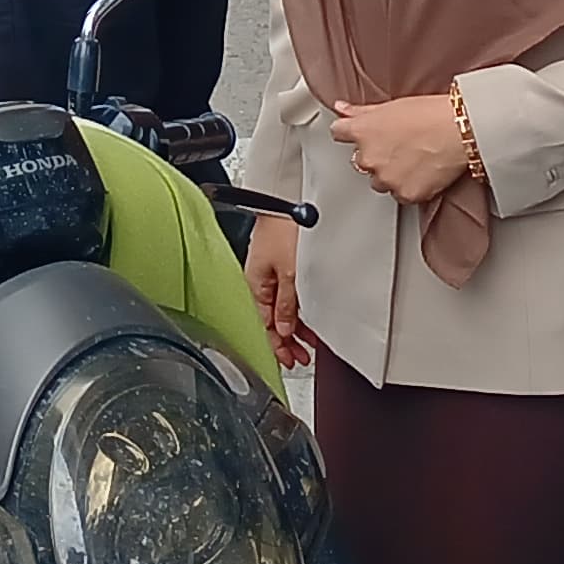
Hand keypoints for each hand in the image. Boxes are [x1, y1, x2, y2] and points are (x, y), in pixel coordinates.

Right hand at [241, 212, 309, 368]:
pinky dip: (296, 312)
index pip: (262, 326)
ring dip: (294, 329)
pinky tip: (307, 320)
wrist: (287, 202)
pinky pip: (287, 297)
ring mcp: (271, 275)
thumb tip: (285, 329)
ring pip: (280, 311)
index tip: (288, 360)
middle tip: (301, 358)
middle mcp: (259, 283)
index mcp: (254, 286)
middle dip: (286, 342)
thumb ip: (287, 304)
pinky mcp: (281, 266)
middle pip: (271, 321)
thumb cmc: (282, 229)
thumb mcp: (289, 274)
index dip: (275, 347)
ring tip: (309, 344)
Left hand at [329, 92, 470, 205]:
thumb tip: (342, 108)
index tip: (360, 133)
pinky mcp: (406, 194)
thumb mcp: (391, 106)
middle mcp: (369, 158)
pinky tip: (422, 171)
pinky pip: (400, 194)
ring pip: (380, 181)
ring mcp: (386, 178)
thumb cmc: (431, 114)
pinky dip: (409, 186)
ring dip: (390, 174)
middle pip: (361, 161)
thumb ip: (361, 112)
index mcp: (362, 132)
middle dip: (376, 156)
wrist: (460, 130)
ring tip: (413, 158)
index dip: (350, 132)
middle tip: (400, 146)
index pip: (338, 132)